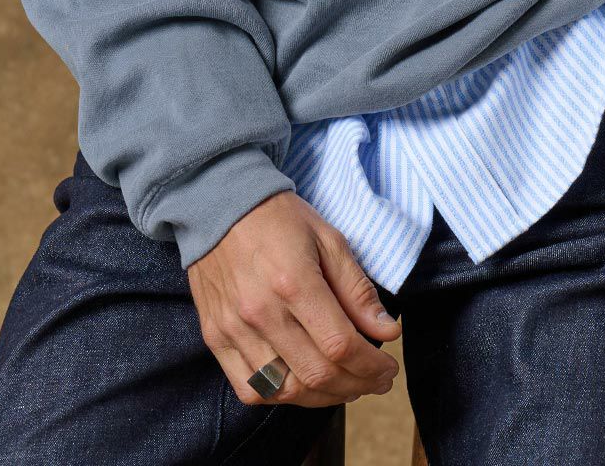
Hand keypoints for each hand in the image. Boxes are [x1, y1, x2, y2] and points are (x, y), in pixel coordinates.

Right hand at [187, 189, 401, 409]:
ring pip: (285, 390)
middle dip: (357, 385)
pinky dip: (281, 396)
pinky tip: (303, 385)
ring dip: (324, 397)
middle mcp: (261, 313)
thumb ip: (357, 290)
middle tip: (376, 380)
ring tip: (347, 386)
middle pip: (317, 374)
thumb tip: (387, 333)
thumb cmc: (280, 219)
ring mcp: (234, 330)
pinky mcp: (215, 338)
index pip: (341, 345)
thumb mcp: (329, 239)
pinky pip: (249, 389)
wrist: (220, 207)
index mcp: (294, 282)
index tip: (388, 367)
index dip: (372, 366)